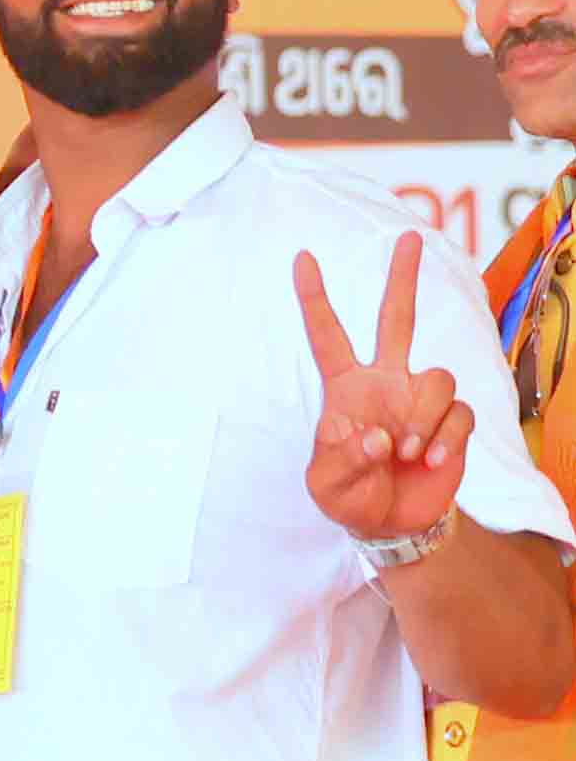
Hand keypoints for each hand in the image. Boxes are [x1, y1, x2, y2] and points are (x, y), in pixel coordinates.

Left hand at [297, 234, 469, 540]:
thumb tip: (373, 434)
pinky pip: (458, 414)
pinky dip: (443, 439)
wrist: (392, 524)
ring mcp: (421, 398)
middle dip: (402, 279)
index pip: (327, 336)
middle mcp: (386, 381)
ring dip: (422, 417)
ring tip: (405, 452)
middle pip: (398, 320)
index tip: (302, 258)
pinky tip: (429, 461)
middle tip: (409, 237)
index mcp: (345, 388)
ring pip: (437, 376)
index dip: (314, 299)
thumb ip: (342, 458)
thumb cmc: (350, 496)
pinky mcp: (453, 419)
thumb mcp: (326, 484)